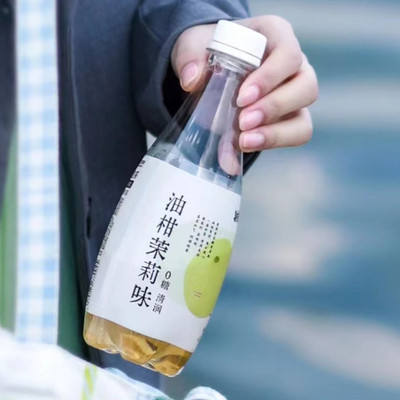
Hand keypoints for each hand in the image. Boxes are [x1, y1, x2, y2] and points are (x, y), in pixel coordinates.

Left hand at [171, 16, 317, 152]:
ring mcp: (294, 95)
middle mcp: (294, 66)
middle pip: (306, 87)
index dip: (270, 77)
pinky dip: (273, 144)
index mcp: (276, 37)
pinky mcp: (289, 120)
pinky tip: (245, 146)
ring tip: (244, 141)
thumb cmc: (210, 53)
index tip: (242, 97)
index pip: (288, 54)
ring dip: (275, 133)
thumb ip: (189, 58)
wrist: (209, 73)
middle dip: (274, 108)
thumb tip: (191, 80)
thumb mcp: (193, 47)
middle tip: (243, 121)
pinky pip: (295, 135)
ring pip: (304, 118)